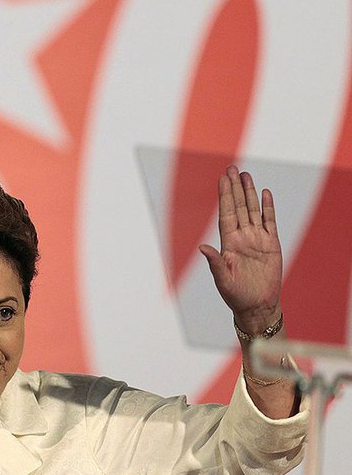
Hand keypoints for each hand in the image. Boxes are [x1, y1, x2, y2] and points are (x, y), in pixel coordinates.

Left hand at [198, 166, 281, 326]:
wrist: (257, 305)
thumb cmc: (236, 295)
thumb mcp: (222, 280)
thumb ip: (215, 262)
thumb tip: (202, 248)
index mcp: (228, 243)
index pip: (226, 213)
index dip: (225, 196)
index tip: (222, 179)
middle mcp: (242, 237)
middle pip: (239, 207)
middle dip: (235, 188)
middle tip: (232, 168)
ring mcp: (257, 239)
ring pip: (253, 211)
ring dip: (250, 193)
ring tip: (246, 176)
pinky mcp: (272, 245)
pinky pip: (269, 222)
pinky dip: (267, 208)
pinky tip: (265, 194)